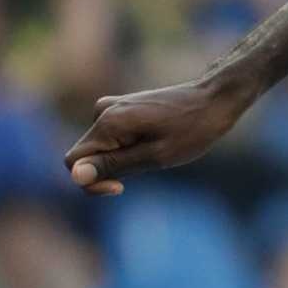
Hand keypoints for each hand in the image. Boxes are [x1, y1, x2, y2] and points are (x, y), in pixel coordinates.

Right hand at [63, 76, 253, 196]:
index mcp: (107, 122)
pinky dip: (129, 149)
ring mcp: (111, 107)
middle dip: (110, 170)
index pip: (74, 162)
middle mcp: (102, 111)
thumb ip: (114, 166)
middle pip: (87, 155)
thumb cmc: (192, 130)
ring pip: (101, 148)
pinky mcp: (121, 109)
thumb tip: (76, 175)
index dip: (91, 181)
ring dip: (123, 160)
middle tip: (150, 166)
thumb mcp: (155, 156)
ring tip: (158, 151)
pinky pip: (112, 139)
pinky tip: (157, 143)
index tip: (121, 187)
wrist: (213, 100)